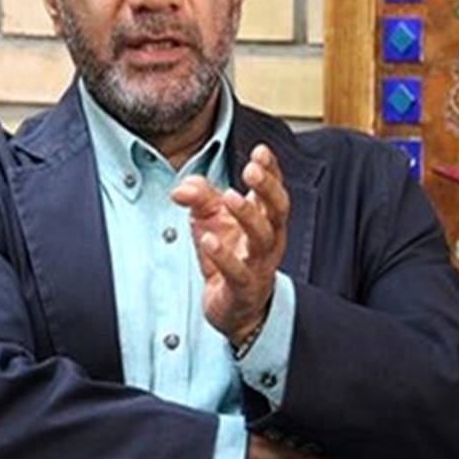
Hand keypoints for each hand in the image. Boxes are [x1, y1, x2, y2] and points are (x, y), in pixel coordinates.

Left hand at [170, 144, 288, 346]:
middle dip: (267, 188)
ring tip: (230, 197)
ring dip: (247, 216)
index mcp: (266, 219)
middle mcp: (269, 240)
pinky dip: (223, 255)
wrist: (234, 308)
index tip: (261, 151)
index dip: (271, 171)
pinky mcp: (243, 288)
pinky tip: (208, 239)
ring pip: (263, 238)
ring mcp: (259, 265)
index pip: (274, 190)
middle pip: (278, 210)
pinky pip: (238, 272)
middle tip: (251, 169)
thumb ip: (199, 198)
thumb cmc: (229, 257)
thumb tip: (180, 188)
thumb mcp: (211, 220)